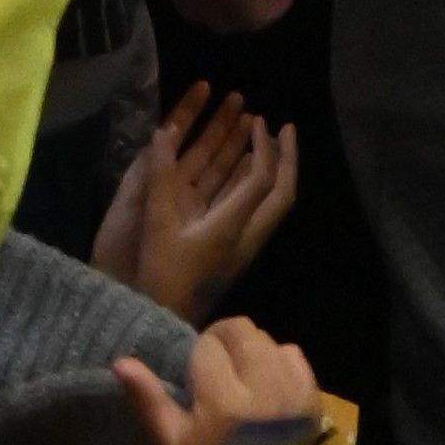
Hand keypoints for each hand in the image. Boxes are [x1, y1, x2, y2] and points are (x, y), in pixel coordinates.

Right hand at [91, 81, 300, 318]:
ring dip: (278, 171)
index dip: (263, 148)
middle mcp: (246, 237)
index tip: (259, 121)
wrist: (166, 323)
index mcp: (230, 228)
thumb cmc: (161, 275)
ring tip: (271, 142)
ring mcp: (246, 248)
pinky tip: (249, 174)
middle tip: (285, 128)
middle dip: (287, 158)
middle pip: (282, 194)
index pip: (260, 181)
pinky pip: (262, 213)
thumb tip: (163, 131)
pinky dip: (263, 187)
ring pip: (275, 205)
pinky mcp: (239, 254)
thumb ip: (160, 177)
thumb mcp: (156, 225)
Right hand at [110, 316, 322, 444]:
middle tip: (215, 374)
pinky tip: (265, 388)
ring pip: (268, 340)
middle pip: (243, 333)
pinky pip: (296, 356)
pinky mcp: (312, 405)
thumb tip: (120, 361)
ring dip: (251, 352)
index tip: (195, 382)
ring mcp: (293, 399)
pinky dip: (280, 363)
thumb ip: (148, 398)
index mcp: (226, 405)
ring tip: (240, 381)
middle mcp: (265, 395)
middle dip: (224, 345)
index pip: (208, 346)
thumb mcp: (169, 442)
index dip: (196, 358)